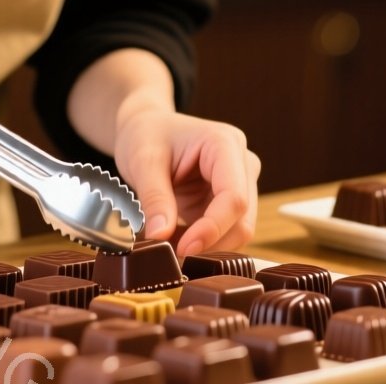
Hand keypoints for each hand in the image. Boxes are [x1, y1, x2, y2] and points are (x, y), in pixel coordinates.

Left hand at [112, 108, 261, 258]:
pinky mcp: (230, 201)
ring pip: (238, 231)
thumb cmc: (147, 135)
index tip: (184, 249)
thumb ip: (154, 198)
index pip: (234, 197)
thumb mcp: (143, 162)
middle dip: (211, 243)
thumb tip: (160, 238)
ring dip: (207, 247)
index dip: (213, 229)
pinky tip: (175, 240)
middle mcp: (242, 163)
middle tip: (172, 257)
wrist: (148, 128)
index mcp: (225, 144)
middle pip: (242, 219)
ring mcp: (240, 183)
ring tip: (168, 246)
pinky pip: (225, 232)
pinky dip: (202, 244)